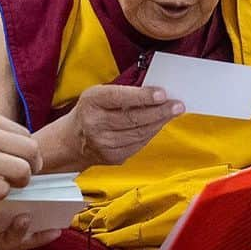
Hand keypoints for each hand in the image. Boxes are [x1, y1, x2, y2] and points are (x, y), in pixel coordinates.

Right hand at [0, 112, 41, 198]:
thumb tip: (8, 144)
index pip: (26, 134)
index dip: (27, 152)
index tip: (20, 161)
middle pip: (31, 151)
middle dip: (32, 167)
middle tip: (22, 177)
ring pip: (23, 171)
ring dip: (20, 182)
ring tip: (9, 186)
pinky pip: (2, 190)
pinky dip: (1, 195)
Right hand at [68, 85, 184, 167]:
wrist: (73, 140)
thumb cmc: (91, 110)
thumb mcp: (99, 93)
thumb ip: (124, 92)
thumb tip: (155, 92)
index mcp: (91, 102)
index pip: (119, 98)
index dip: (142, 97)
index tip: (162, 94)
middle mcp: (95, 124)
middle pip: (133, 118)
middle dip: (159, 111)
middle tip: (177, 105)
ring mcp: (104, 144)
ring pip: (139, 133)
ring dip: (159, 122)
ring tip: (173, 112)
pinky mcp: (113, 157)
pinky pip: (139, 144)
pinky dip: (151, 133)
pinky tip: (159, 124)